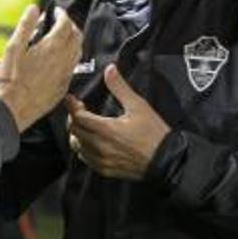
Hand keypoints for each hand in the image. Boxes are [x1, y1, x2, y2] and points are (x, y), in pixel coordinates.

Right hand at [0, 5, 81, 131]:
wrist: (16, 108)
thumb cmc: (12, 80)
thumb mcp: (13, 47)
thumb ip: (25, 26)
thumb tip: (33, 9)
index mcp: (52, 46)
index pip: (66, 23)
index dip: (62, 14)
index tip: (57, 11)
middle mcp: (63, 59)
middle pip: (76, 35)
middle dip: (70, 25)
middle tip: (61, 22)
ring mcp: (66, 73)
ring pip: (78, 50)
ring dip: (73, 40)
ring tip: (62, 38)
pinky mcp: (64, 85)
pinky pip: (73, 66)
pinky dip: (70, 56)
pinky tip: (60, 59)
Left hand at [66, 64, 169, 179]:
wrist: (166, 161)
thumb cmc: (153, 133)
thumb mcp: (139, 106)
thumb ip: (120, 87)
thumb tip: (109, 69)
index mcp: (106, 130)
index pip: (78, 117)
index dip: (71, 106)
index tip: (70, 98)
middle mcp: (100, 146)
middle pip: (74, 131)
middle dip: (73, 118)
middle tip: (79, 109)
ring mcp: (101, 160)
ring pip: (77, 146)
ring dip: (76, 134)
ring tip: (83, 125)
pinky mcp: (104, 170)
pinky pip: (85, 158)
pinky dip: (83, 148)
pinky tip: (90, 141)